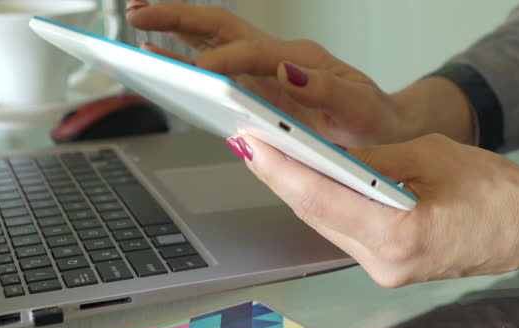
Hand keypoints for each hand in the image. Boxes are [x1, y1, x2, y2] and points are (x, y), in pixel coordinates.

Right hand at [125, 0, 405, 146]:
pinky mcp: (257, 87)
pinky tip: (158, 59)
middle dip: (178, 19)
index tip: (200, 72)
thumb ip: (329, 90)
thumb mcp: (361, 107)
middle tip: (138, 14)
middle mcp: (277, 60)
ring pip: (212, 40)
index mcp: (301, 61)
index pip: (254, 54)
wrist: (383, 124)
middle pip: (221, 27)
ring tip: (135, 25)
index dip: (226, 61)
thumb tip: (289, 72)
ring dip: (173, 31)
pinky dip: (184, 59)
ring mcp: (264, 72)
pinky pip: (215, 67)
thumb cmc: (373, 118)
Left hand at [226, 134, 518, 287]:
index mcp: (401, 237)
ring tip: (270, 154)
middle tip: (251, 139)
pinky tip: (311, 179)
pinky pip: (346, 232)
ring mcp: (387, 273)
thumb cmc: (501, 193)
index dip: (281, 171)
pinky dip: (326, 204)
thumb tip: (324, 153)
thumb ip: (374, 160)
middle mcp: (387, 265)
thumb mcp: (434, 157)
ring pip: (327, 225)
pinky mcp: (390, 268)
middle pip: (317, 215)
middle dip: (281, 177)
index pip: (323, 200)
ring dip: (300, 191)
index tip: (250, 143)